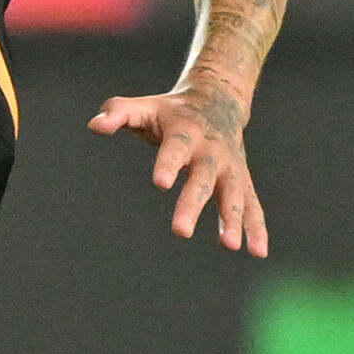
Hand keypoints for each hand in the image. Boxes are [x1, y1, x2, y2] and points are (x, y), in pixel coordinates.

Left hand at [90, 87, 269, 256]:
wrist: (219, 101)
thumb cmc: (170, 111)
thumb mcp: (144, 106)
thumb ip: (117, 114)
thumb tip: (95, 125)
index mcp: (186, 132)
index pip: (175, 148)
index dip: (168, 164)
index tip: (160, 183)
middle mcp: (211, 152)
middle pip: (202, 179)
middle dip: (192, 204)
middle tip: (180, 232)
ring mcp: (230, 168)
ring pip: (233, 195)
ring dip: (232, 220)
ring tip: (229, 245)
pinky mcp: (242, 181)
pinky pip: (253, 206)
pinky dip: (256, 228)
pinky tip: (258, 252)